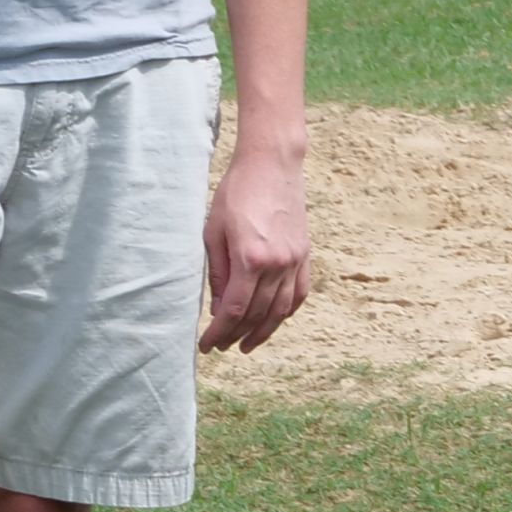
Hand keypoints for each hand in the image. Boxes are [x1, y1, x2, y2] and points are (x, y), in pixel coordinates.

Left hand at [200, 142, 310, 352]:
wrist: (273, 165)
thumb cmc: (236, 194)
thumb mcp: (213, 232)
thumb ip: (218, 273)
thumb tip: (218, 307)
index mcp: (251, 259)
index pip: (234, 311)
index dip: (218, 333)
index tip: (205, 345)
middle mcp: (278, 264)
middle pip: (258, 315)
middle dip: (237, 335)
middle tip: (221, 346)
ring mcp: (296, 260)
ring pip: (282, 309)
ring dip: (264, 331)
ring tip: (247, 344)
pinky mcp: (305, 253)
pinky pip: (300, 292)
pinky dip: (288, 311)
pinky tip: (276, 320)